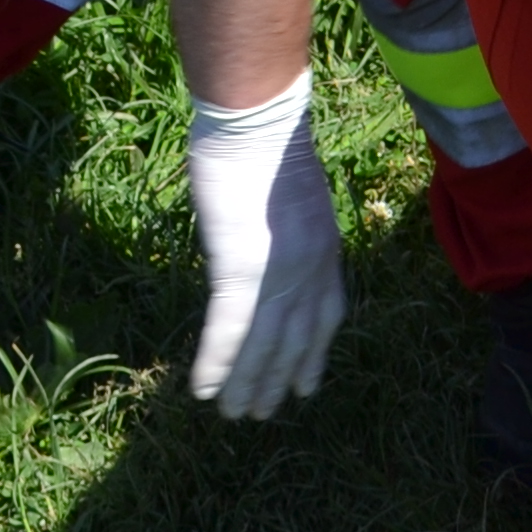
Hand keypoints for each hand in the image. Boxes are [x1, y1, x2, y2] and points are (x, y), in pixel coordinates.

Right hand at [184, 72, 348, 418]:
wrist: (256, 116)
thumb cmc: (265, 139)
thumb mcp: (290, 192)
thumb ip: (286, 227)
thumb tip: (269, 243)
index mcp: (325, 244)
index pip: (327, 313)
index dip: (315, 353)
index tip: (307, 384)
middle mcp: (311, 264)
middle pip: (296, 337)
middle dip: (279, 379)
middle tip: (262, 413)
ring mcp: (279, 269)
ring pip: (264, 343)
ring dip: (248, 383)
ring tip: (233, 415)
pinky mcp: (242, 267)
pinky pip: (230, 328)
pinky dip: (217, 362)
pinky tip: (204, 390)